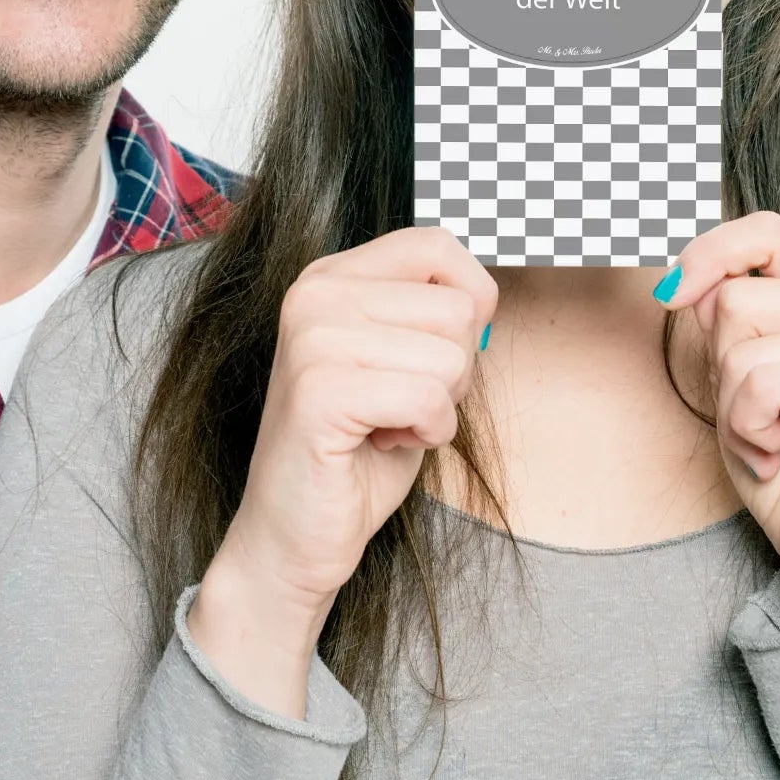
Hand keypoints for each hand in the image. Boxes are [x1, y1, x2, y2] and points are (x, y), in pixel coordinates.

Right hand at [188, 226, 496, 713]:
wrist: (295, 533)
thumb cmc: (358, 451)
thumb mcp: (401, 361)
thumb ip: (431, 315)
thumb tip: (484, 297)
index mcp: (331, 276)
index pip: (438, 246)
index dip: (469, 302)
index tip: (436, 354)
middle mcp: (315, 292)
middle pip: (456, 309)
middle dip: (452, 370)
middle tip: (399, 404)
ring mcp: (312, 337)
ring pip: (450, 356)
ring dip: (438, 408)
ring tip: (386, 425)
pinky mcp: (319, 391)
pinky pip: (429, 399)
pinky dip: (426, 434)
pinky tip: (380, 444)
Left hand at [661, 212, 779, 617]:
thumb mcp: (736, 375)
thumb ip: (723, 319)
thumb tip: (686, 283)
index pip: (765, 232)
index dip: (708, 254)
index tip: (672, 296)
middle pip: (734, 297)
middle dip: (719, 366)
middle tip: (755, 415)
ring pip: (741, 344)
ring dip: (733, 406)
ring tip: (770, 437)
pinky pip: (763, 384)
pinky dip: (750, 428)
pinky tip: (779, 453)